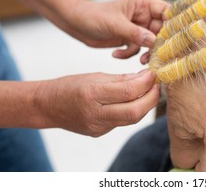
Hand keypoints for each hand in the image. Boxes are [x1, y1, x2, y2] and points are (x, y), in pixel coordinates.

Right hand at [34, 70, 158, 136]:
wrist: (48, 106)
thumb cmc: (70, 86)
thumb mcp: (95, 76)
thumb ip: (121, 79)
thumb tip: (144, 78)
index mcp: (92, 94)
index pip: (128, 91)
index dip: (145, 82)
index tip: (153, 73)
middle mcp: (95, 114)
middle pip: (135, 111)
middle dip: (152, 98)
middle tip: (157, 85)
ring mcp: (98, 127)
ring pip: (132, 119)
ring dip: (145, 105)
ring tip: (150, 91)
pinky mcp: (100, 133)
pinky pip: (122, 122)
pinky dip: (133, 110)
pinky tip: (135, 100)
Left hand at [66, 0, 168, 63]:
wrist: (76, 24)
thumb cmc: (94, 16)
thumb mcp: (115, 24)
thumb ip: (135, 33)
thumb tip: (154, 41)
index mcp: (142, 5)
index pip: (165, 11)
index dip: (173, 22)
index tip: (174, 37)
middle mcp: (142, 16)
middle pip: (161, 30)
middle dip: (159, 44)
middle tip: (157, 55)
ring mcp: (136, 29)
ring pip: (151, 43)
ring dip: (147, 52)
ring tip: (141, 60)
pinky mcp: (129, 39)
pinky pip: (137, 49)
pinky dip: (129, 54)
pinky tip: (116, 54)